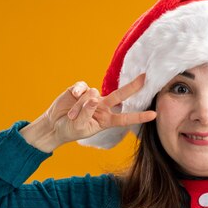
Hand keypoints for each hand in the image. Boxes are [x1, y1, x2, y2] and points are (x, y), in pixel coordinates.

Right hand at [21, 74, 156, 151]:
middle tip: (145, 78)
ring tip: (72, 116)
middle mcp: (102, 107)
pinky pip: (82, 87)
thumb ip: (87, 114)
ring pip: (92, 95)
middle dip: (133, 86)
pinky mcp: (80, 89)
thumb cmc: (70, 129)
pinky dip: (77, 93)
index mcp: (107, 120)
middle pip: (120, 95)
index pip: (126, 118)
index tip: (154, 115)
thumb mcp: (80, 127)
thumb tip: (93, 99)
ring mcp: (92, 97)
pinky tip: (72, 97)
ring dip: (80, 107)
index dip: (139, 116)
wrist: (54, 125)